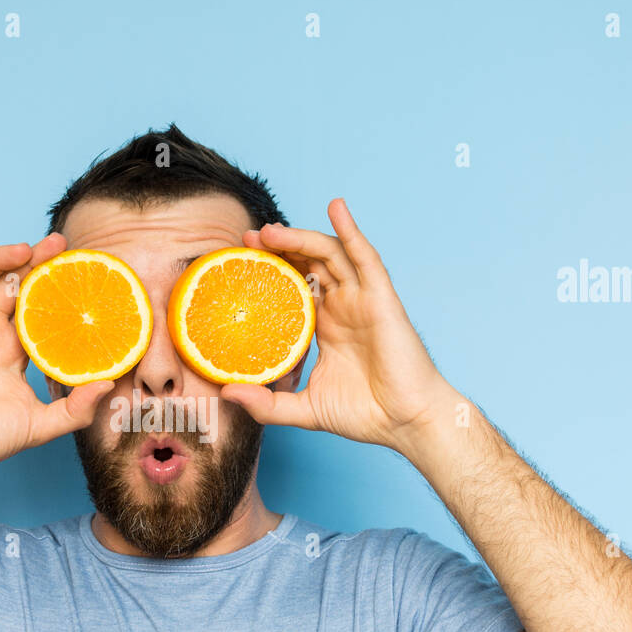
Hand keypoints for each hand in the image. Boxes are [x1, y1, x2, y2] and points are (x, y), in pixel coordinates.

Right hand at [0, 229, 113, 480]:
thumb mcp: (41, 426)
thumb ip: (75, 409)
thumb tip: (109, 384)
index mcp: (11, 351)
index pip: (37, 309)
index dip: (55, 288)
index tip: (78, 268)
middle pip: (11, 286)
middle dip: (34, 263)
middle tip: (59, 245)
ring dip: (1, 258)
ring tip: (25, 249)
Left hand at [220, 198, 461, 456]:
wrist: (405, 424)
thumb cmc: (364, 415)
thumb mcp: (303, 409)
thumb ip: (267, 404)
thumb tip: (226, 394)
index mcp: (326, 327)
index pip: (293, 287)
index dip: (269, 271)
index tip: (239, 262)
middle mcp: (343, 307)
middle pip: (307, 264)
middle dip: (278, 248)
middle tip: (247, 239)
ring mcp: (362, 299)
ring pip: (328, 254)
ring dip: (300, 237)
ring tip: (270, 231)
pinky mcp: (381, 298)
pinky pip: (365, 257)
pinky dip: (350, 230)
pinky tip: (335, 208)